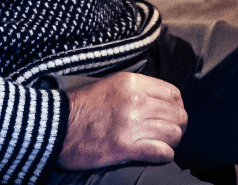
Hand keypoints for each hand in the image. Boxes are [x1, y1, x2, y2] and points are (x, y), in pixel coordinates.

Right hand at [58, 72, 186, 169]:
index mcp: (132, 83)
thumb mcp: (111, 84)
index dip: (177, 105)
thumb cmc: (83, 105)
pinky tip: (159, 153)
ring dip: (173, 140)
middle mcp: (136, 101)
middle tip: (171, 131)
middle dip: (178, 124)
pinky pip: (162, 151)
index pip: (172, 93)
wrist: (59, 125)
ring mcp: (132, 124)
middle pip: (177, 114)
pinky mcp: (127, 147)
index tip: (173, 113)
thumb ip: (137, 89)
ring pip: (173, 133)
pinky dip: (165, 154)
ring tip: (164, 142)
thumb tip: (160, 100)